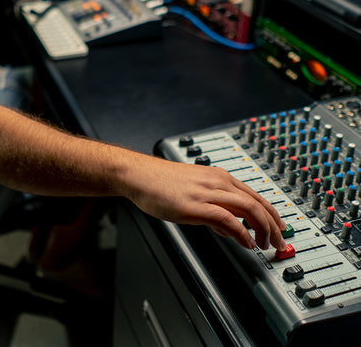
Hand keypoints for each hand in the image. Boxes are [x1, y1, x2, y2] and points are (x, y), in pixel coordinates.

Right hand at [130, 160, 286, 250]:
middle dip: (274, 224)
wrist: (139, 175)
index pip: (256, 194)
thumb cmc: (161, 182)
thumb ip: (215, 207)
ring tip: (266, 245)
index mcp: (219, 176)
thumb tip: (229, 227)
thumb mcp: (195, 190)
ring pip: (248, 208)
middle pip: (258, 202)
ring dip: (263, 229)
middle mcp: (217, 181)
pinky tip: (246, 242)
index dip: (272, 213)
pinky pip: (227, 219)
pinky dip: (242, 232)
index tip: (280, 228)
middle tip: (280, 242)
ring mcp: (207, 193)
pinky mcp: (195, 206)